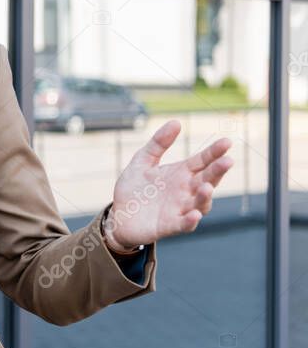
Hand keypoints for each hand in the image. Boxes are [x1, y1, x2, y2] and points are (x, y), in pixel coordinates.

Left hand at [107, 120, 232, 249]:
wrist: (119, 216)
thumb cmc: (135, 188)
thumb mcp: (143, 161)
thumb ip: (158, 143)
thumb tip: (176, 122)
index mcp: (181, 173)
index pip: (202, 161)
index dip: (214, 152)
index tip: (226, 142)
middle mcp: (186, 191)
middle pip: (207, 180)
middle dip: (218, 171)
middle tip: (227, 161)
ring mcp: (180, 209)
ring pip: (200, 203)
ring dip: (205, 197)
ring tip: (206, 187)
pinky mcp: (170, 226)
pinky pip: (184, 224)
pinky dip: (191, 220)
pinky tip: (194, 214)